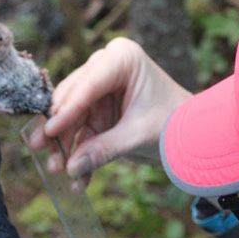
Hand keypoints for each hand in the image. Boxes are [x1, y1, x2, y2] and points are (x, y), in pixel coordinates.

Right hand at [22, 37, 192, 187]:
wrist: (195, 132)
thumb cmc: (175, 123)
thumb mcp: (139, 135)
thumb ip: (104, 149)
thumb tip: (71, 169)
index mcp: (122, 58)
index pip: (88, 85)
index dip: (66, 110)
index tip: (49, 132)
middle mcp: (106, 66)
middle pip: (72, 99)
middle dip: (60, 130)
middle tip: (43, 153)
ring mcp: (100, 88)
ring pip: (71, 116)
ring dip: (65, 145)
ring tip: (57, 170)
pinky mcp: (98, 109)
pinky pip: (81, 130)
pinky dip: (79, 152)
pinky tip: (77, 179)